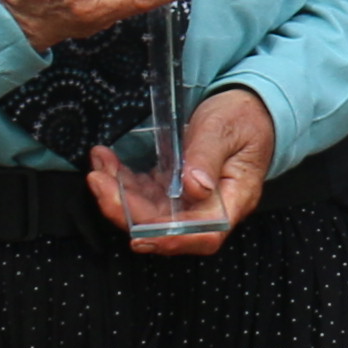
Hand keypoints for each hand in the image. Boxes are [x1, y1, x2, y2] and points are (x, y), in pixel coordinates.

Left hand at [90, 86, 274, 253]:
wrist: (248, 107)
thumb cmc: (243, 117)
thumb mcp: (224, 129)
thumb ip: (207, 157)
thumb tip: (194, 187)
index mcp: (233, 199)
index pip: (205, 234)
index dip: (171, 239)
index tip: (139, 234)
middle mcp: (210, 207)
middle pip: (167, 227)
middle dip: (127, 211)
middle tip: (99, 183)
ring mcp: (190, 200)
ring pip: (149, 212)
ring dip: (118, 193)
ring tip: (99, 167)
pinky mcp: (174, 189)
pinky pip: (144, 194)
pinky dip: (121, 180)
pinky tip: (106, 162)